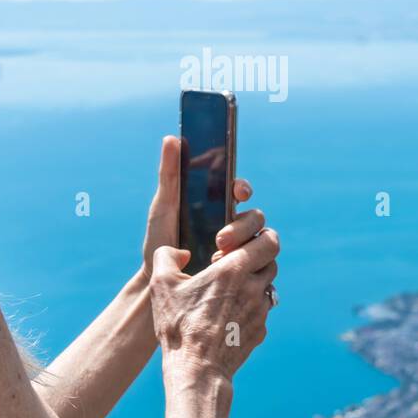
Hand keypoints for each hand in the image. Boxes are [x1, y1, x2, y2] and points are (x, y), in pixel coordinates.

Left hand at [140, 135, 252, 280]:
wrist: (157, 279)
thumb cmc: (160, 238)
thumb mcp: (163, 206)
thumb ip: (170, 173)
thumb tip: (171, 138)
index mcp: (217, 203)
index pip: (238, 189)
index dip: (242, 187)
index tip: (238, 191)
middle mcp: (231, 222)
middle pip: (254, 216)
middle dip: (242, 226)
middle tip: (219, 239)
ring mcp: (238, 246)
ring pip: (260, 239)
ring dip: (244, 246)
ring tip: (218, 257)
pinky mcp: (240, 268)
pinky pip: (257, 263)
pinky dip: (246, 265)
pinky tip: (222, 270)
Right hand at [150, 226, 279, 384]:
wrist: (197, 370)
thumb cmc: (178, 326)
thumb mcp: (161, 284)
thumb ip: (166, 255)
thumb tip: (177, 251)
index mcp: (233, 271)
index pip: (268, 240)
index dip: (256, 236)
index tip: (232, 245)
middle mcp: (253, 288)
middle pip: (271, 260)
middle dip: (254, 256)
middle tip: (231, 263)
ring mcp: (260, 311)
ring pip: (268, 284)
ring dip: (253, 280)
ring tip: (229, 288)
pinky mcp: (260, 330)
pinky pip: (262, 309)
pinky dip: (250, 305)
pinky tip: (228, 312)